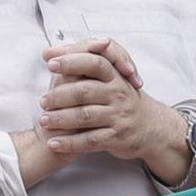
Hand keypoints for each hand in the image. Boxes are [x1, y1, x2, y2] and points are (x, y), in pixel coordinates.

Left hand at [37, 41, 189, 179]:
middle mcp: (118, 94)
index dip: (72, 61)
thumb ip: (84, 63)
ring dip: (61, 119)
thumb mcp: (112, 77)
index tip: (50, 63)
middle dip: (60, 95)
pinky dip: (70, 143)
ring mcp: (118, 116)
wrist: (152, 128)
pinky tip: (54, 143)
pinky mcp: (117, 137)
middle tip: (43, 101)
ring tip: (44, 121)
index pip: (95, 62)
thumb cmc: (123, 100)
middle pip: (85, 91)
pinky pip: (90, 141)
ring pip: (85, 116)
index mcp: (115, 76)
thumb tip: (50, 52)